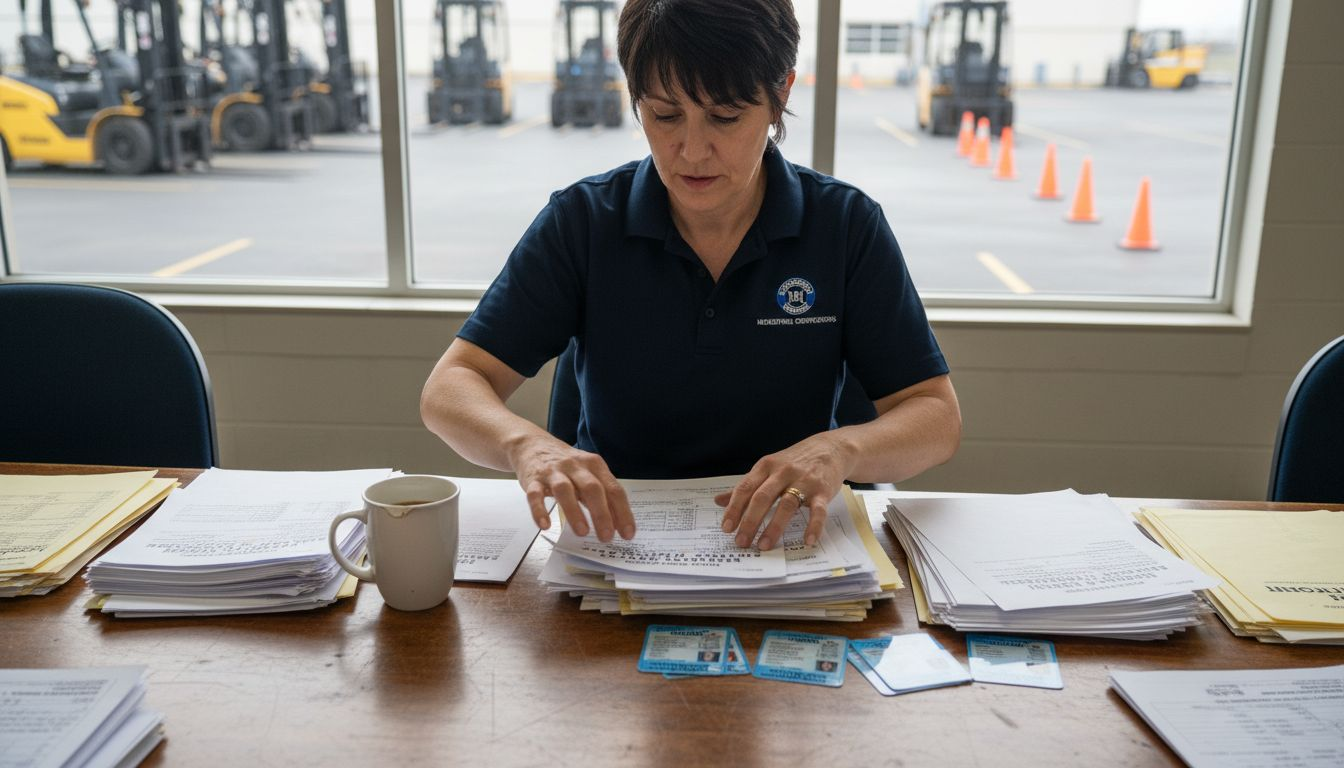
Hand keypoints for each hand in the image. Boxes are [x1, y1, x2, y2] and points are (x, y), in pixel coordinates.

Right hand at [510, 434, 634, 541]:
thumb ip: (602, 496)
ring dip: (574, 512)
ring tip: (582, 532)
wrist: (531, 444)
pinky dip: (539, 510)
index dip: (622, 512)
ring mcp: (553, 472)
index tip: (627, 534)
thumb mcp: (588, 474)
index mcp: (594, 465)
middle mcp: (575, 466)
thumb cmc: (565, 465)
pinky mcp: (533, 480)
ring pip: (565, 490)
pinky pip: (535, 495)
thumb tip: (617, 524)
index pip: (614, 489)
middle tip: (606, 537)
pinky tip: (545, 525)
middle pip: (592, 488)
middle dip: (601, 514)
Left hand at [714, 433, 853, 550]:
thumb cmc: (795, 461)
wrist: (831, 448)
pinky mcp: (823, 490)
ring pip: (786, 505)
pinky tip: (807, 540)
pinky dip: (813, 526)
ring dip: (774, 527)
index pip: (745, 488)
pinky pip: (818, 511)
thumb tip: (718, 500)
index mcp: (766, 466)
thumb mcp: (768, 467)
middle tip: (741, 542)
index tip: (726, 528)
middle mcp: (783, 472)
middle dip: (750, 521)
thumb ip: (746, 485)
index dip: (734, 508)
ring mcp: (804, 481)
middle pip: (762, 497)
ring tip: (764, 545)